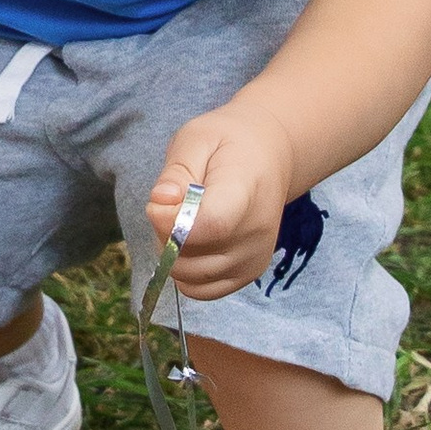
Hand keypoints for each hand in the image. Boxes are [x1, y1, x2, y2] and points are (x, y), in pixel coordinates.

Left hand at [144, 104, 292, 301]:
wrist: (270, 156)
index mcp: (245, 192)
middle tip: (172, 205)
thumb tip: (160, 201)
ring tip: (183, 222)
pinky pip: (203, 291)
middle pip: (192, 257)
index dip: (172, 221)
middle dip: (164, 234)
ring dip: (172, 254)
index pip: (209, 225)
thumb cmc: (228, 144)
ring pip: (190, 276)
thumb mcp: (196, 139)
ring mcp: (254, 258)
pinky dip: (186, 273)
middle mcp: (255, 233)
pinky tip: (190, 245)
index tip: (162, 200)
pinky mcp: (249, 275)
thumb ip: (176, 171)